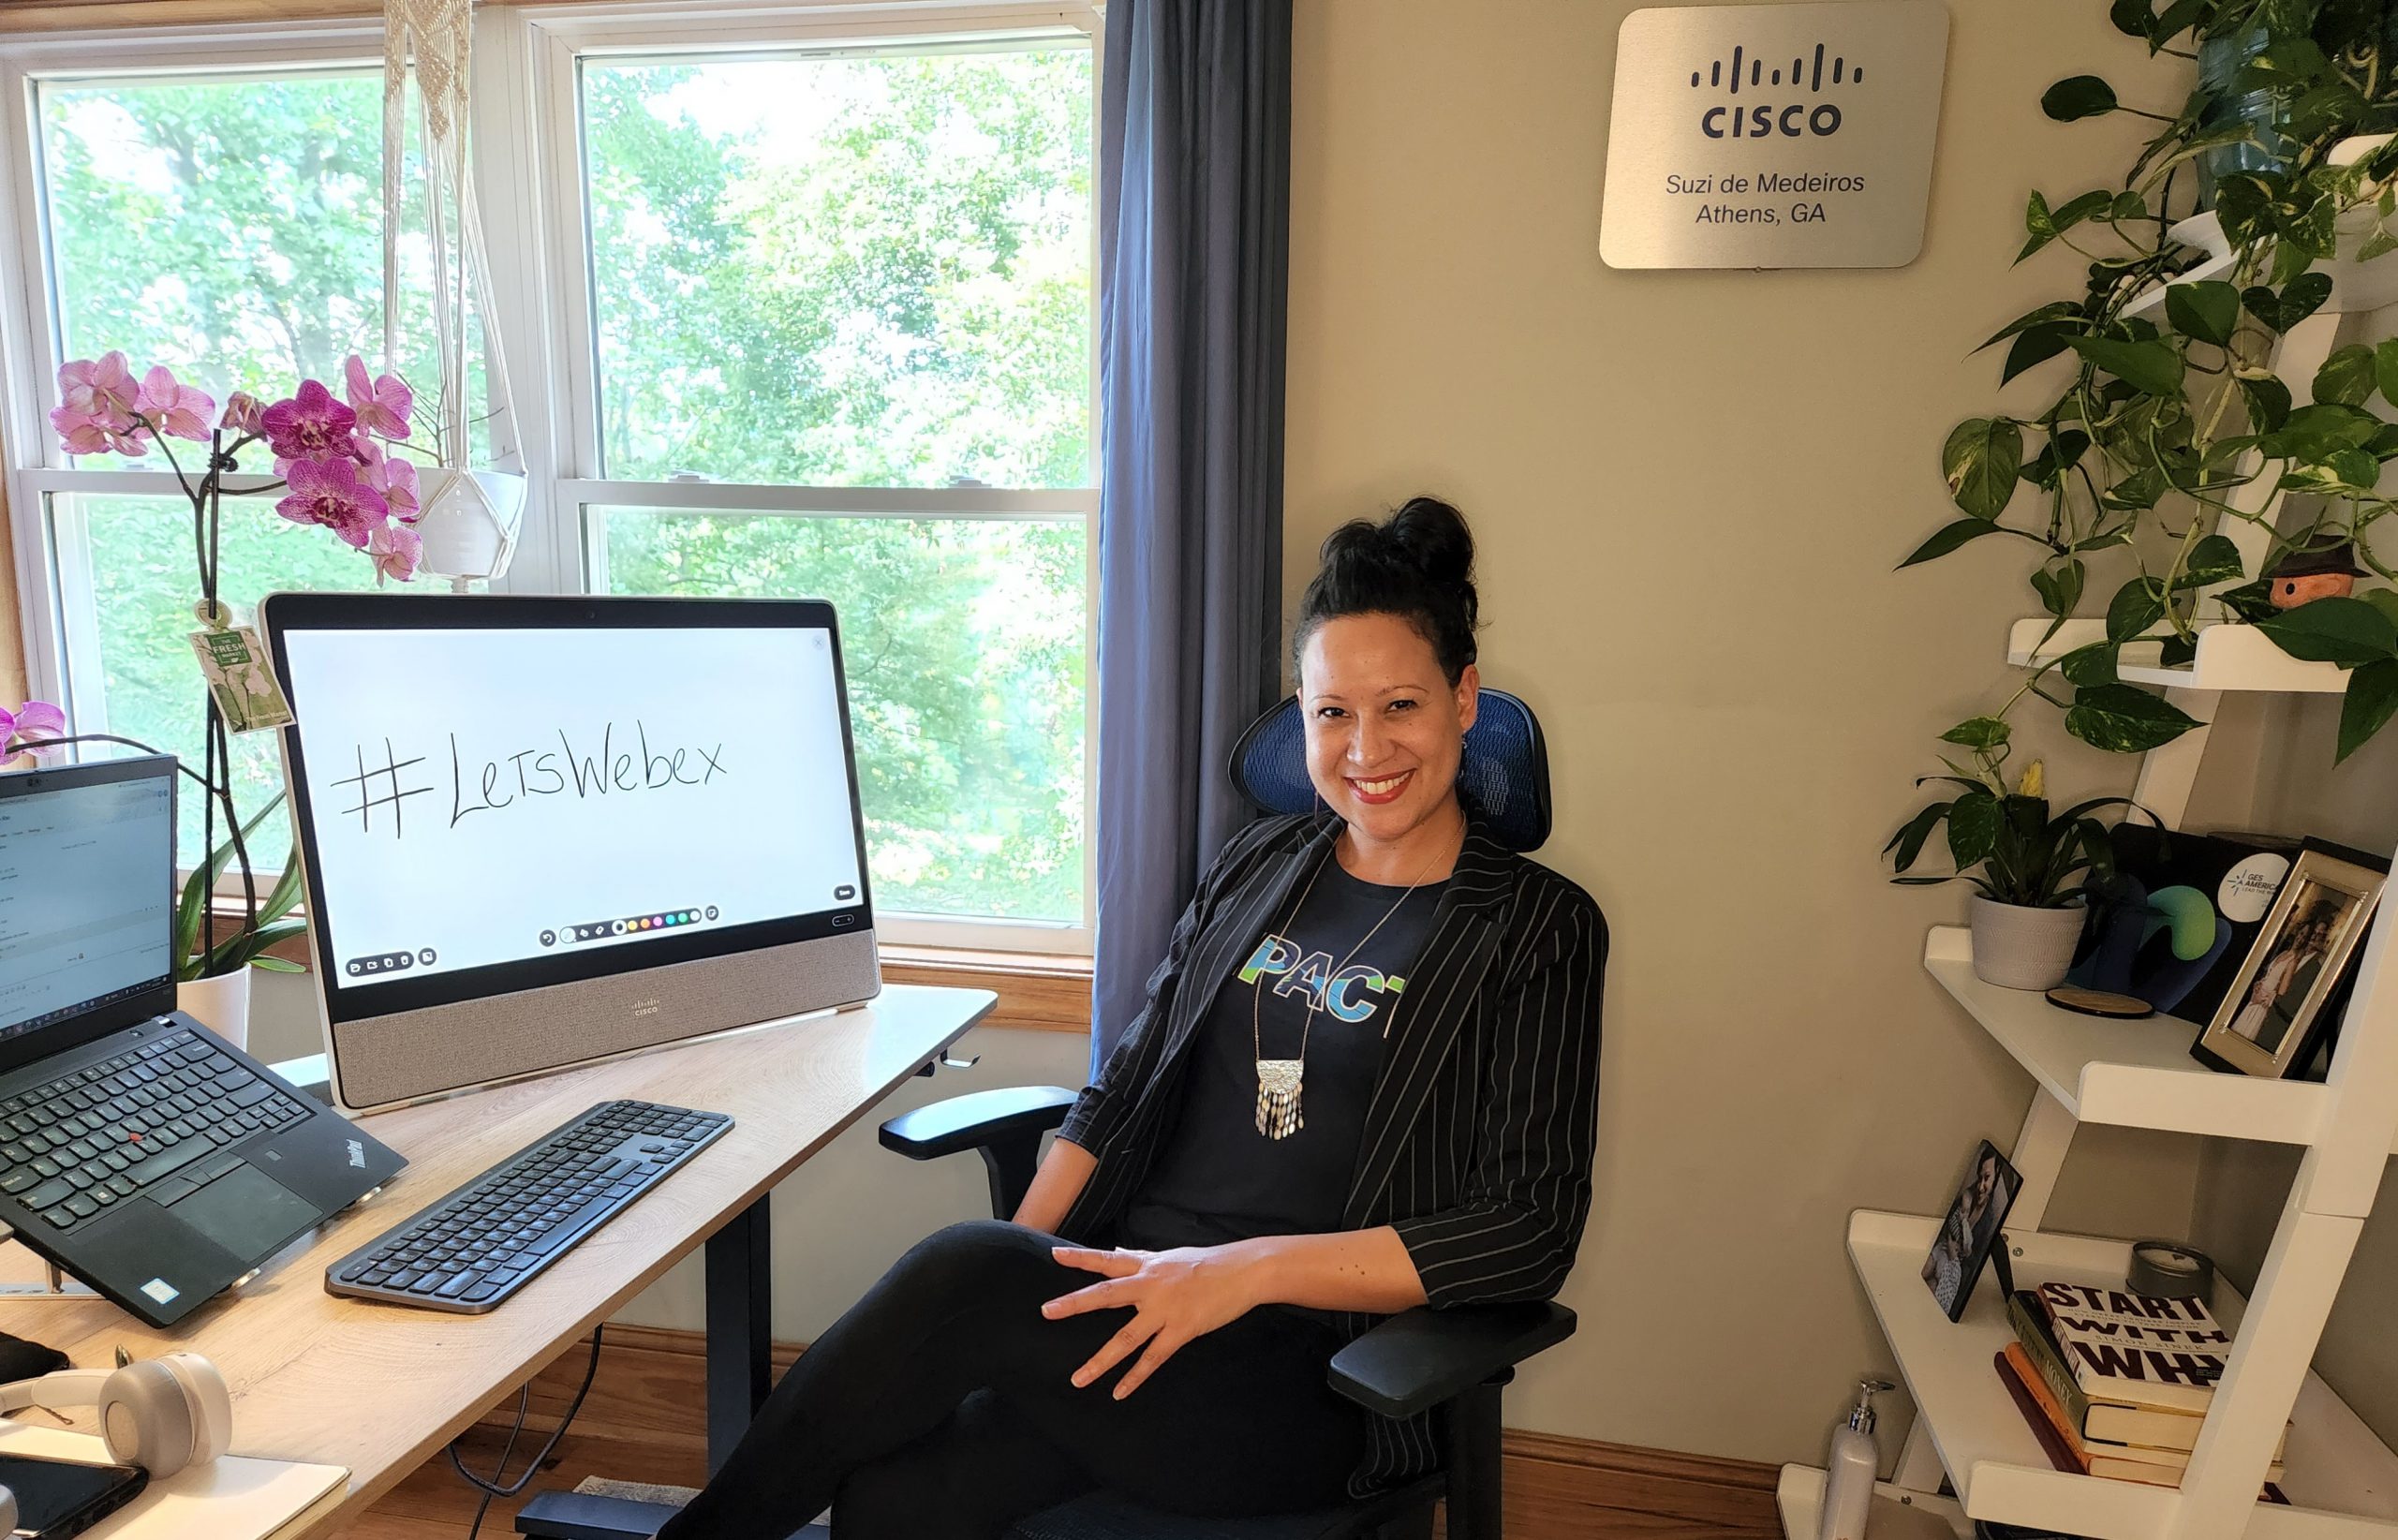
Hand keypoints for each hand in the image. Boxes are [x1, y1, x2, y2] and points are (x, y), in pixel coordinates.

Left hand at [1043, 1243, 1261, 1398]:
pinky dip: (1135, 1377)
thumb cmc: (1206, 1263)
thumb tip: (1115, 1252)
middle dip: (1075, 1304)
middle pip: (1106, 1295)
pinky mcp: (1181, 1330)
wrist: (1244, 1271)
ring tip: (1078, 1379)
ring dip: (1100, 1361)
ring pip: (1126, 1338)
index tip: (1054, 1256)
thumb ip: (1139, 1258)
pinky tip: (1119, 1392)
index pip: (1107, 1260)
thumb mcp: (1169, 1256)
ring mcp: (1165, 1310)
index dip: (1080, 1258)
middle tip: (1047, 1311)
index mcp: (1147, 1266)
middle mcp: (1150, 1285)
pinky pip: (1153, 1358)